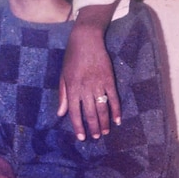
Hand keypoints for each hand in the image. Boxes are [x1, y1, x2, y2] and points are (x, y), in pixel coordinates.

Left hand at [57, 21, 120, 139]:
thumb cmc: (72, 57)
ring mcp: (98, 84)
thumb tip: (61, 113)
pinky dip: (116, 110)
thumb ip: (63, 95)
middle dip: (93, 127)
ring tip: (105, 132)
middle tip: (96, 137)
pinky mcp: (109, 80)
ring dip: (104, 122)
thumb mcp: (63, 75)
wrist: (86, 40)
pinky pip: (114, 98)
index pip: (74, 112)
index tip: (81, 137)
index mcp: (72, 88)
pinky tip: (117, 120)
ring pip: (102, 108)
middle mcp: (85, 88)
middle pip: (90, 113)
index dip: (78, 126)